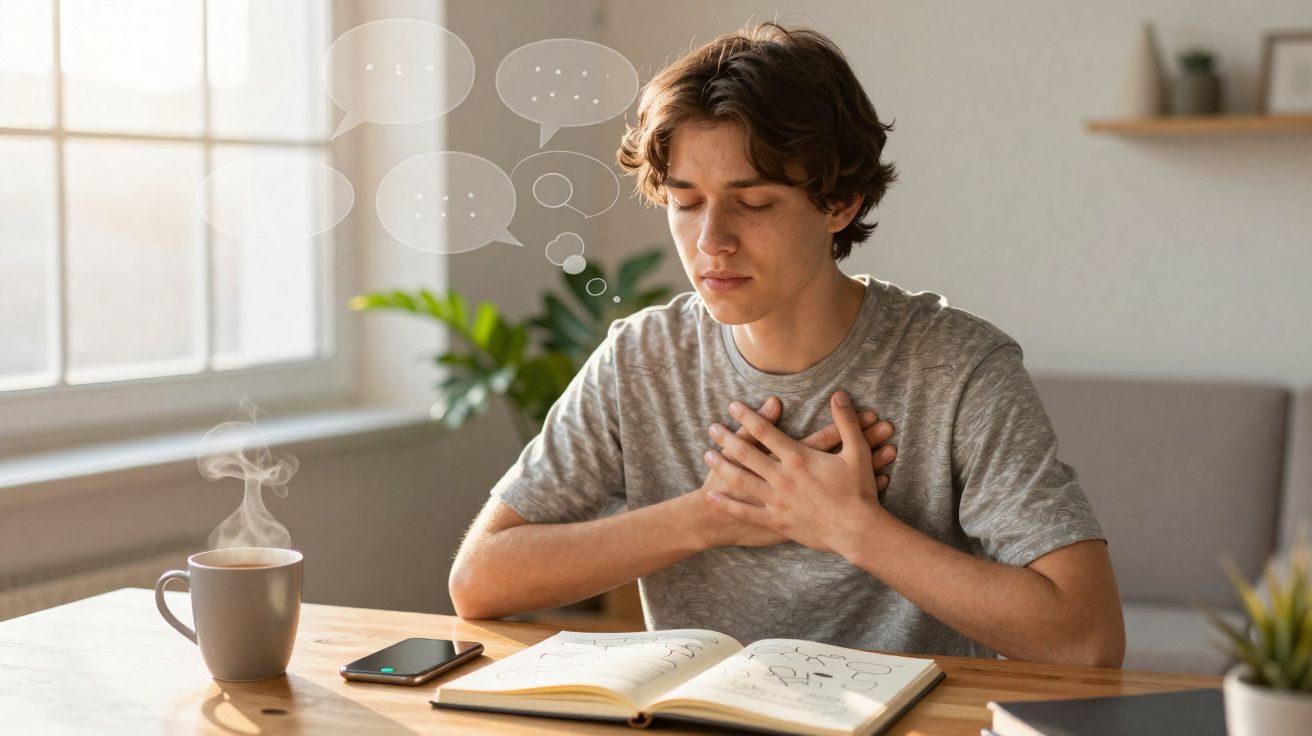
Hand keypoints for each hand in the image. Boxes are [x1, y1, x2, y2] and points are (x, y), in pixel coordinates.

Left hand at [703, 391, 888, 555]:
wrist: (857, 531)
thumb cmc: (859, 491)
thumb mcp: (857, 452)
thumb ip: (846, 422)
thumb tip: (839, 394)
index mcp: (798, 458)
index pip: (765, 431)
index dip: (747, 416)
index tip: (733, 406)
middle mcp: (782, 477)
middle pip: (746, 453)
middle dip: (726, 438)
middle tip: (711, 428)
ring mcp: (776, 501)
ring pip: (740, 480)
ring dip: (721, 466)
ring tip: (706, 454)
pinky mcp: (776, 521)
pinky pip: (745, 512)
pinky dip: (727, 504)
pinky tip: (711, 496)